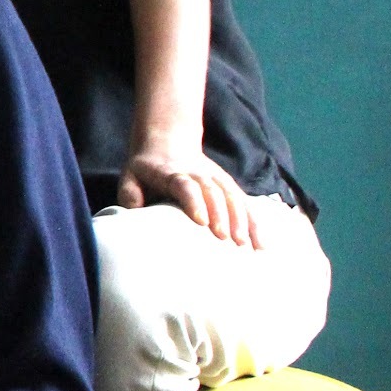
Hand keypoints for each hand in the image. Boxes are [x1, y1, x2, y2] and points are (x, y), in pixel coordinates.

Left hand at [119, 143, 260, 247]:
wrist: (166, 144)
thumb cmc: (145, 171)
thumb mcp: (130, 177)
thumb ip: (130, 195)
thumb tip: (132, 217)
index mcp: (172, 173)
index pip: (186, 185)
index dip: (194, 201)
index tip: (201, 221)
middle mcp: (198, 174)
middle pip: (213, 192)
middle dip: (221, 215)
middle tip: (224, 239)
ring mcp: (216, 179)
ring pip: (233, 197)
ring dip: (241, 220)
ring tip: (244, 245)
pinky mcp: (228, 187)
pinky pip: (245, 205)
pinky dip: (254, 224)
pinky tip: (260, 245)